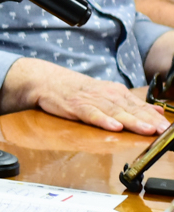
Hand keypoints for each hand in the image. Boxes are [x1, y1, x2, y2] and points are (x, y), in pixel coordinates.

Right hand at [1, 57, 168, 134]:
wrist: (48, 81)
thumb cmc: (78, 91)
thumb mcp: (108, 94)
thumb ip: (132, 104)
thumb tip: (158, 112)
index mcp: (117, 93)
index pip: (140, 106)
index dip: (154, 117)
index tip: (167, 128)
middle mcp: (107, 95)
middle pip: (131, 109)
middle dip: (148, 120)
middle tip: (162, 130)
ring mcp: (92, 100)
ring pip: (115, 112)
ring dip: (132, 121)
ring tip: (146, 130)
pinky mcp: (76, 106)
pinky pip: (92, 114)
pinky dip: (103, 120)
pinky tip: (114, 126)